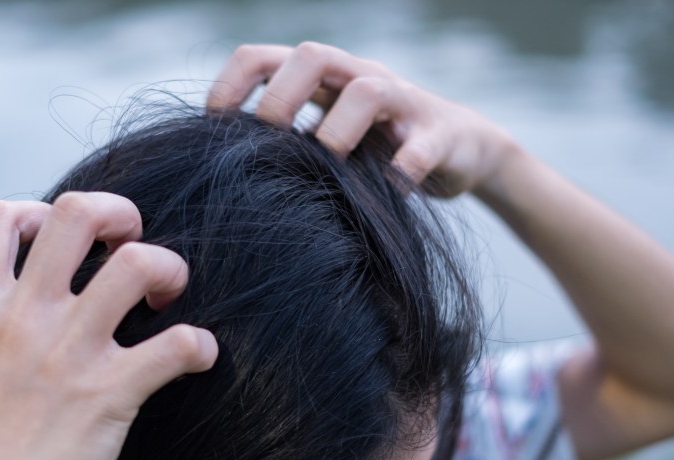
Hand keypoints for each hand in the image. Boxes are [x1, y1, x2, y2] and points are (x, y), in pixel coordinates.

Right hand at [0, 193, 217, 459]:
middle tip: (130, 245)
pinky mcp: (110, 394)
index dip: (36, 211)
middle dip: (117, 213)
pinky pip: (177, 344)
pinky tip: (198, 357)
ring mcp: (68, 352)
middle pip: (78, 213)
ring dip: (167, 268)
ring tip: (168, 295)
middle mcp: (22, 318)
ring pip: (139, 263)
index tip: (57, 243)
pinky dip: (199, 345)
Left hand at [207, 42, 517, 196]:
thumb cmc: (374, 152)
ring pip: (369, 89)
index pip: (262, 57)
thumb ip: (281, 148)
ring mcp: (403, 104)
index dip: (231, 85)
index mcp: (321, 80)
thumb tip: (214, 179)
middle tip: (269, 141)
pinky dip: (406, 168)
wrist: (462, 152)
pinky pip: (424, 146)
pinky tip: (390, 191)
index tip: (212, 128)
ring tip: (329, 163)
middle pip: (314, 54)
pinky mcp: (441, 136)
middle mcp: (358, 78)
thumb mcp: (322, 143)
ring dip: (338, 129)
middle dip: (282, 96)